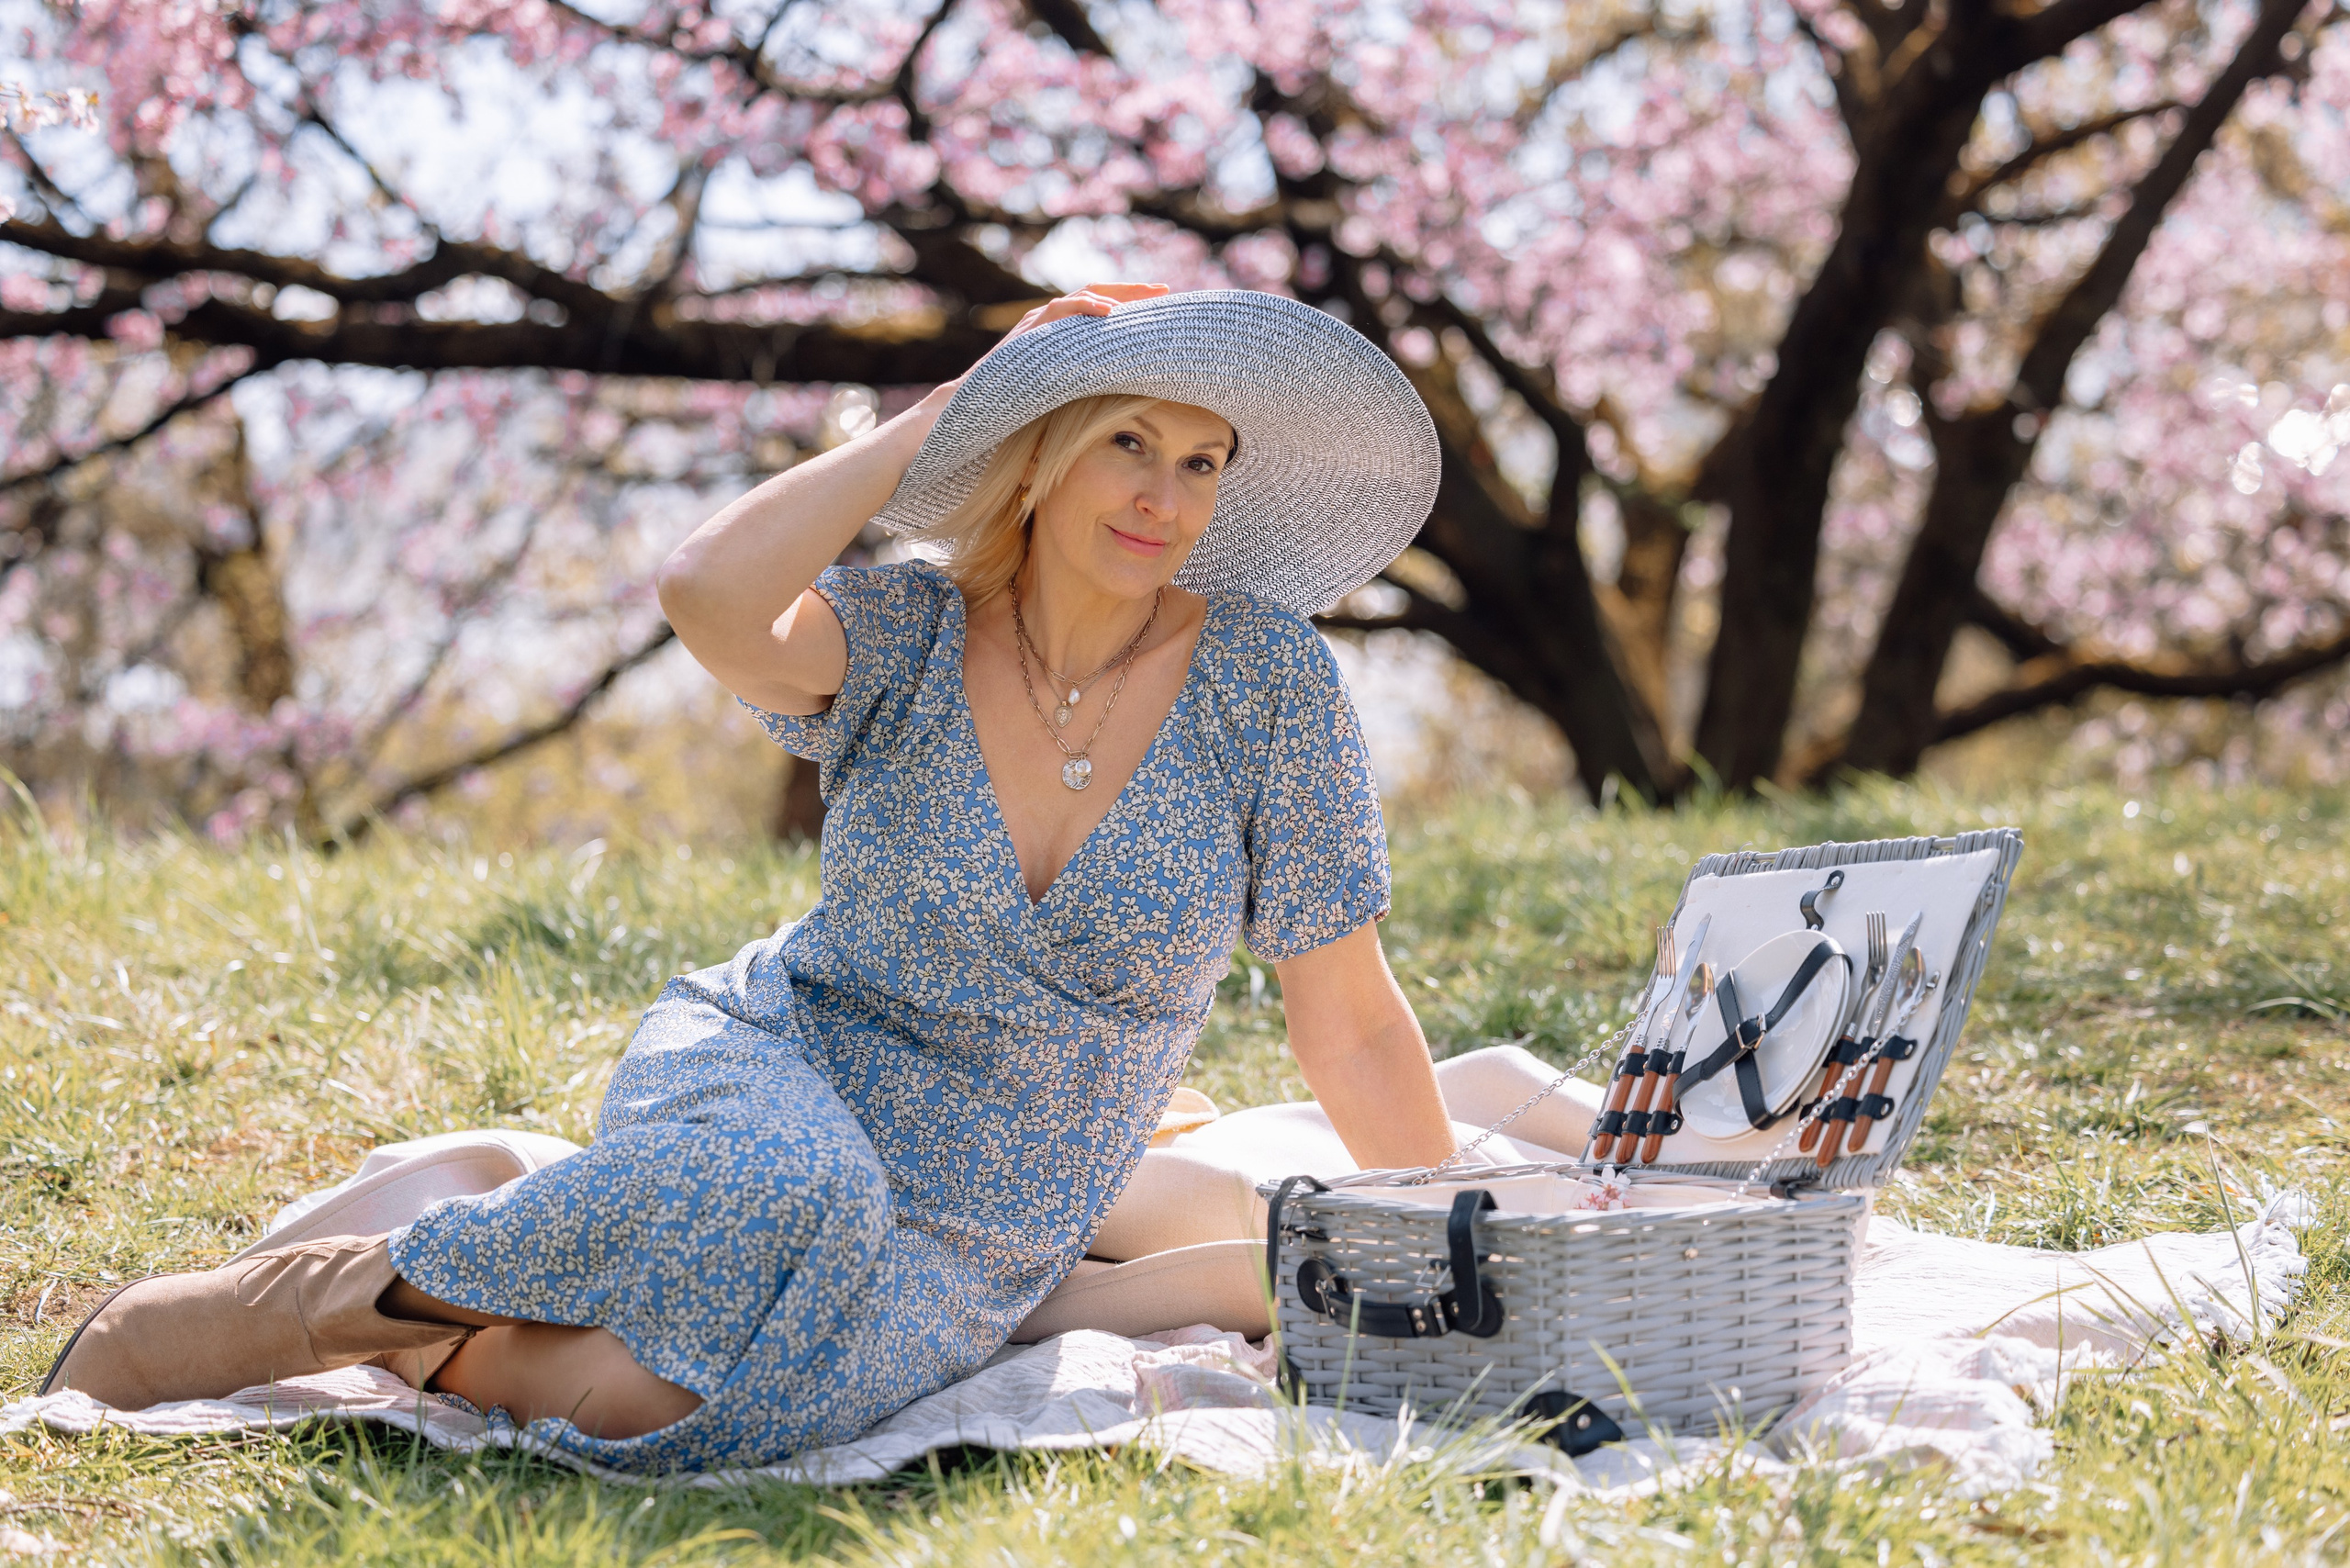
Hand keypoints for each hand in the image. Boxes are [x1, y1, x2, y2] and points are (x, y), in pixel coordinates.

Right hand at [924, 282, 1171, 408]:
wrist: (972, 412)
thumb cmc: (1014, 410)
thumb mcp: (1059, 392)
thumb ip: (1083, 383)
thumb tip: (1122, 395)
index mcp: (1058, 335)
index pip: (1098, 311)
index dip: (1129, 307)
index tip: (1161, 307)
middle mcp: (1048, 323)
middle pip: (1095, 294)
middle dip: (1131, 291)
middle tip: (1165, 290)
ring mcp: (1036, 324)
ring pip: (1080, 295)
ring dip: (1115, 294)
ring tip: (1146, 295)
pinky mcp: (1027, 331)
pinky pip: (1058, 310)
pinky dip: (1085, 307)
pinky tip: (1109, 312)